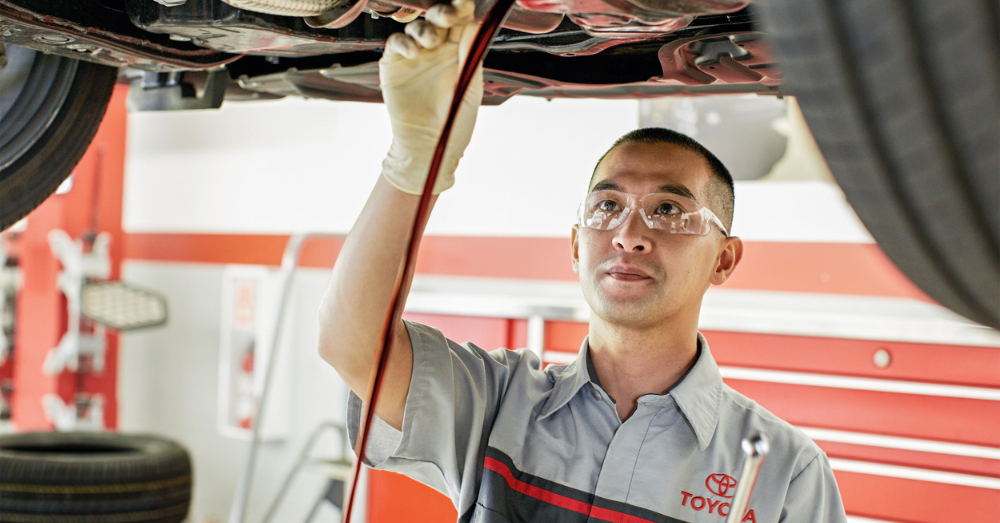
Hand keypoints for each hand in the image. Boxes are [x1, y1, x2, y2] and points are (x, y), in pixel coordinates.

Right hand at [379, 0, 482, 194]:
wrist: (429, 148)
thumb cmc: (454, 123)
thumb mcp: (469, 87)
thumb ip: (471, 54)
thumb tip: (476, 23)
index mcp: (459, 53)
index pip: (461, 22)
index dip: (462, 9)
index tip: (465, 4)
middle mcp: (436, 50)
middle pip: (437, 19)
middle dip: (442, 12)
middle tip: (448, 15)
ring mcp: (415, 56)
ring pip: (416, 27)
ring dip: (424, 28)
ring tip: (431, 42)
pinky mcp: (394, 66)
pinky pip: (396, 44)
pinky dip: (404, 42)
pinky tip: (413, 52)